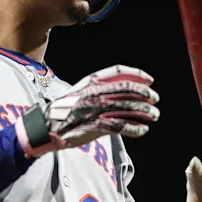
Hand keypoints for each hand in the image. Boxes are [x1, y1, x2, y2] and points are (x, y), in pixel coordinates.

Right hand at [15, 64, 159, 157]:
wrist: (46, 127)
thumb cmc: (62, 111)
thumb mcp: (78, 93)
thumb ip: (96, 91)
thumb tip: (117, 93)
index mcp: (90, 81)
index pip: (118, 72)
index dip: (136, 74)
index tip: (149, 79)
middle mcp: (95, 93)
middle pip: (128, 89)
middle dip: (146, 93)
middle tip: (155, 98)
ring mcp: (97, 109)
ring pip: (129, 108)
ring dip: (145, 111)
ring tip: (154, 115)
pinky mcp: (97, 126)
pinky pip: (123, 126)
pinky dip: (136, 128)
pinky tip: (142, 129)